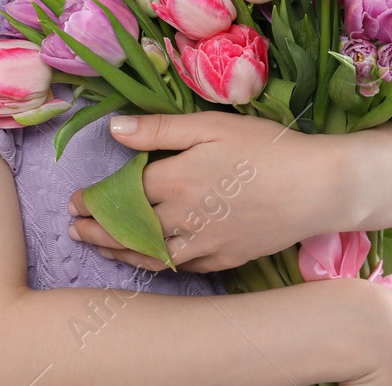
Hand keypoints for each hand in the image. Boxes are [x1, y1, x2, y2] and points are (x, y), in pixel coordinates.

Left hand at [65, 110, 335, 272]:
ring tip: (99, 247)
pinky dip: (156, 265)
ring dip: (119, 252)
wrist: (317, 187)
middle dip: (96, 230)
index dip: (94, 198)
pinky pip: (180, 267)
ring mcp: (205, 244)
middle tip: (74, 227)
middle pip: (128, 230)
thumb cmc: (266, 147)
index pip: (121, 195)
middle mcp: (183, 219)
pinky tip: (148, 260)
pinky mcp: (225, 258)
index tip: (75, 199)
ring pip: (150, 255)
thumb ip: (159, 130)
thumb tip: (114, 130)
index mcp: (175, 182)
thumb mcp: (211, 125)